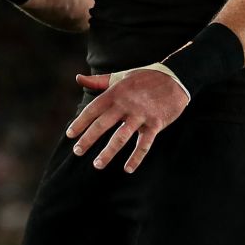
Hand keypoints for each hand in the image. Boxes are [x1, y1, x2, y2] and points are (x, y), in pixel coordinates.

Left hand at [66, 66, 188, 172]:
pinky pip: (144, 144)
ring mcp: (141, 115)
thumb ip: (99, 81)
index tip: (70, 135)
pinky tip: (128, 168)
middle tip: (77, 152)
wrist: (175, 77)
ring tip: (97, 164)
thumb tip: (78, 78)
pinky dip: (136, 157)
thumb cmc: (145, 77)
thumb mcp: (121, 76)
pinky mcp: (155, 123)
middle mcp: (126, 104)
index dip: (80, 123)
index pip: (93, 110)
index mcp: (115, 93)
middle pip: (102, 125)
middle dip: (88, 139)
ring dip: (108, 152)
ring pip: (121, 137)